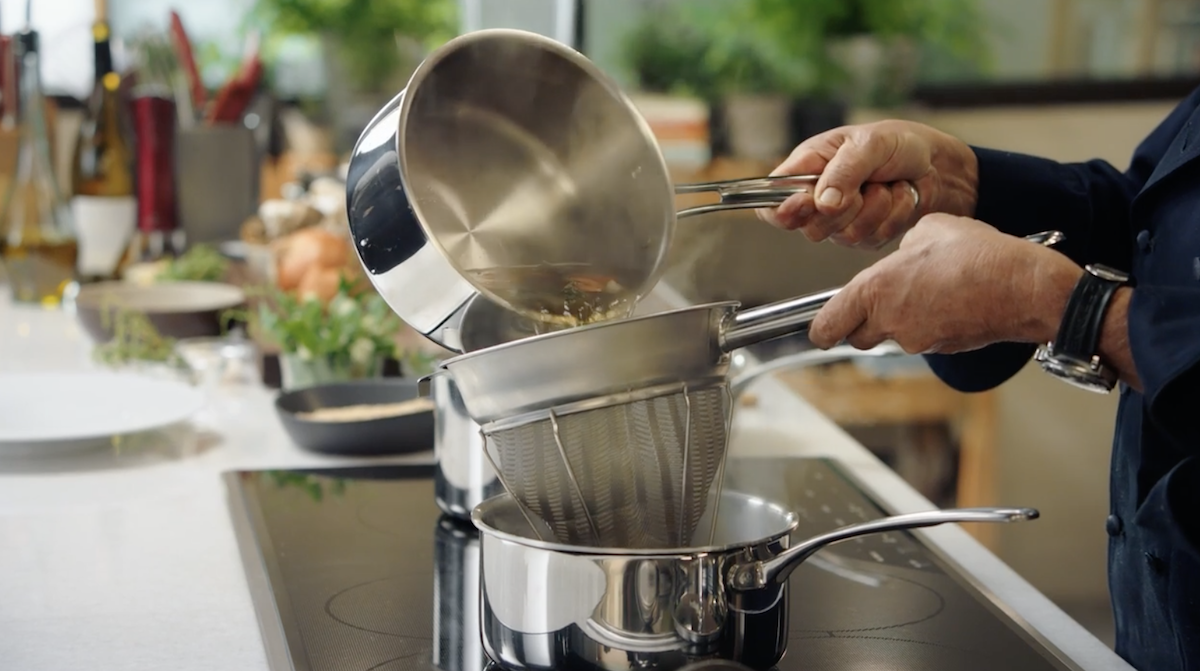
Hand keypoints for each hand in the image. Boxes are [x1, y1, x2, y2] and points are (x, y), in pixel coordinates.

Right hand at [757, 120, 979, 247]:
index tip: (805, 205)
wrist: (936, 164)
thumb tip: (823, 203)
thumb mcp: (869, 144)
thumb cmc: (898, 143)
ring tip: (887, 185)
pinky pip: (872, 239)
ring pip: (845, 235)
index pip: (772, 200)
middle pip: (809, 227)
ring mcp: (841, 221)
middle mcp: (818, 198)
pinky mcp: (865, 236)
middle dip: (845, 208)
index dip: (780, 210)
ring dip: (876, 208)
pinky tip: (898, 197)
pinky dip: (893, 216)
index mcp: (807, 169)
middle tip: (866, 183)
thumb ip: (844, 172)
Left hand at [808, 214, 1083, 353]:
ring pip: (893, 338)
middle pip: (858, 337)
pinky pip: (922, 338)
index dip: (822, 328)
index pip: (828, 326)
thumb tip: (904, 256)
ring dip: (900, 321)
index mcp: (875, 290)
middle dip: (863, 322)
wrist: (1025, 287)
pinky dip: (928, 325)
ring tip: (927, 292)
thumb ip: (905, 248)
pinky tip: (949, 301)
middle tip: (882, 300)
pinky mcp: (942, 349)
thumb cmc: (978, 254)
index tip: (821, 327)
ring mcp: (917, 339)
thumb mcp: (930, 230)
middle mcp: (891, 321)